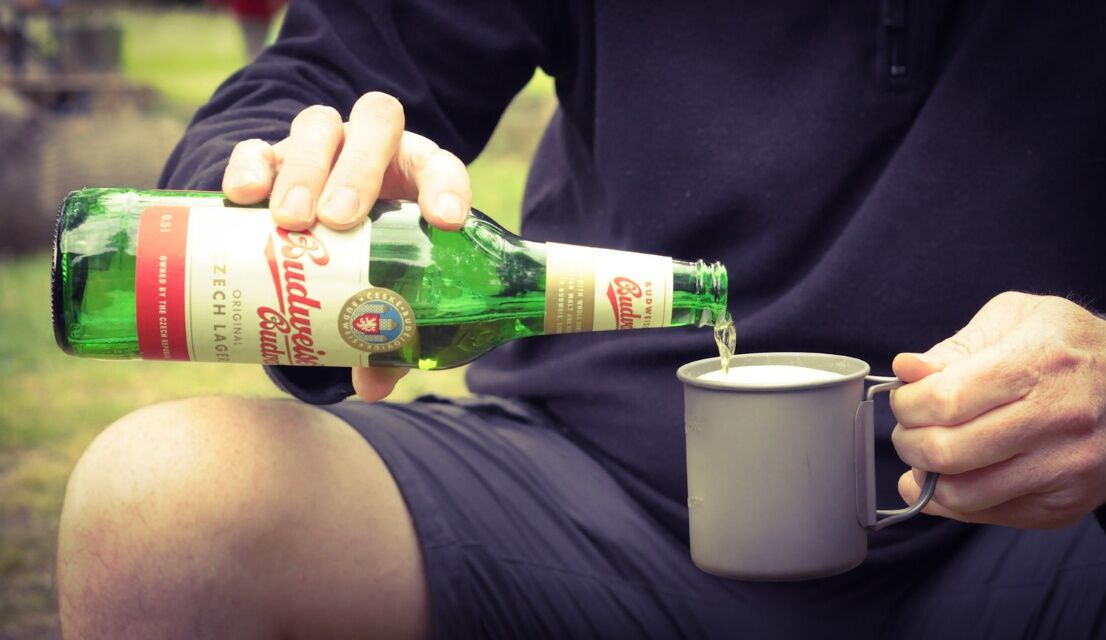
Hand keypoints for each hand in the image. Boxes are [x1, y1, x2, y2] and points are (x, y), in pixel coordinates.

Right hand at [220, 92, 472, 401]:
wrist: (317, 229)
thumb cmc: (367, 263)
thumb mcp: (382, 291)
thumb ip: (385, 332)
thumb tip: (374, 386)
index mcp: (417, 177)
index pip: (440, 167)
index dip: (447, 188)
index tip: (445, 221)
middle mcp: (373, 149)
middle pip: (377, 126)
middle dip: (358, 172)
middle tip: (338, 220)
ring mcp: (323, 146)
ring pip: (319, 128)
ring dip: (305, 171)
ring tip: (290, 220)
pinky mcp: (272, 157)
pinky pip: (258, 147)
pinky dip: (250, 167)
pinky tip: (241, 196)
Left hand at [890, 291, 1105, 527]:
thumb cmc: (1065, 346)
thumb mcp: (1014, 319)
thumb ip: (954, 348)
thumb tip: (905, 368)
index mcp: (1038, 363)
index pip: (944, 400)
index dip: (906, 404)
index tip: (904, 399)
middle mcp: (1058, 419)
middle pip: (946, 451)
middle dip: (908, 441)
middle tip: (910, 428)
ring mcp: (1065, 467)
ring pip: (961, 493)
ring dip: (926, 475)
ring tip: (927, 453)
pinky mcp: (1065, 504)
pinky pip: (987, 515)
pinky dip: (952, 501)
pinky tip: (949, 476)